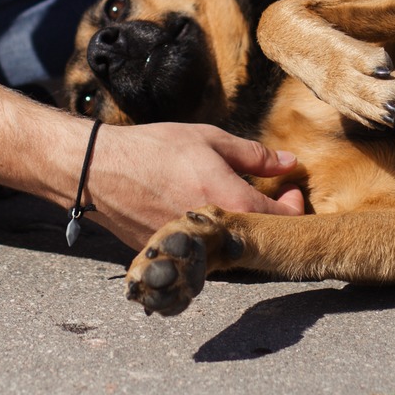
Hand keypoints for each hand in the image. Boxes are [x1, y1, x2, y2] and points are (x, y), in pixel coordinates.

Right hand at [84, 122, 305, 248]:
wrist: (101, 171)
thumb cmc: (155, 149)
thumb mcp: (210, 140)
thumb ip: (255, 155)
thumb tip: (290, 163)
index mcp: (228, 201)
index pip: (280, 219)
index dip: (293, 207)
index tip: (291, 190)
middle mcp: (212, 232)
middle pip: (258, 239)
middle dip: (269, 219)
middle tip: (269, 196)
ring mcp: (191, 248)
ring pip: (230, 248)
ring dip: (241, 230)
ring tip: (234, 202)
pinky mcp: (172, 254)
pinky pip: (203, 251)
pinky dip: (213, 237)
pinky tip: (204, 213)